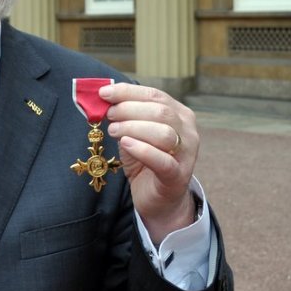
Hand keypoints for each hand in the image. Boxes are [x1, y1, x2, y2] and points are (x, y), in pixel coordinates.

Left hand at [99, 83, 197, 244]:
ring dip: (133, 128)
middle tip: (109, 115)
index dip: (128, 92)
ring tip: (113, 131)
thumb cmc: (145, 160)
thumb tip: (102, 99)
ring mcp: (187, 154)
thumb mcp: (132, 133)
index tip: (104, 93)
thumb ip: (124, 116)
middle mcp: (188, 131)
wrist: (158, 198)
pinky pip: (163, 161)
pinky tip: (125, 144)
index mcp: (179, 114)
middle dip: (129, 109)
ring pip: (164, 133)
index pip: (154, 95)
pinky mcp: (178, 176)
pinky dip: (143, 150)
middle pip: (160, 111)